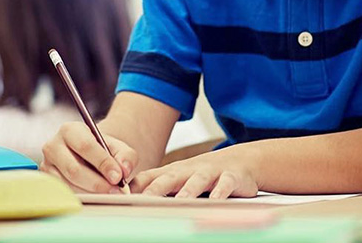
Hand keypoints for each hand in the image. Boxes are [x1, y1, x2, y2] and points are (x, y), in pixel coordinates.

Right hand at [40, 122, 137, 192]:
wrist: (89, 155)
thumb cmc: (102, 149)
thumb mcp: (117, 147)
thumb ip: (125, 156)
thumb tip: (124, 170)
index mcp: (70, 130)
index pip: (85, 147)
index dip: (103, 163)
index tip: (118, 177)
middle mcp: (53, 146)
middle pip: (74, 169)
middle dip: (97, 183)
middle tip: (115, 190)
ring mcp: (47, 166)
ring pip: (68, 185)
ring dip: (91, 193)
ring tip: (108, 194)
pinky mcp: (48, 182)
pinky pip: (65, 194)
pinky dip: (83, 197)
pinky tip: (96, 197)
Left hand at [131, 147, 258, 198]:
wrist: (241, 160)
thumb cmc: (203, 173)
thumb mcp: (179, 178)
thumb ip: (156, 186)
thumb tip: (126, 198)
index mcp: (173, 172)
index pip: (149, 178)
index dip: (135, 187)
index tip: (121, 198)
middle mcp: (189, 170)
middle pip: (170, 178)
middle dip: (157, 188)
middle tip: (145, 200)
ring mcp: (210, 172)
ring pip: (198, 180)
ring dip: (189, 189)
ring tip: (181, 200)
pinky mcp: (231, 176)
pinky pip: (226, 183)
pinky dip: (221, 191)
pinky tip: (216, 199)